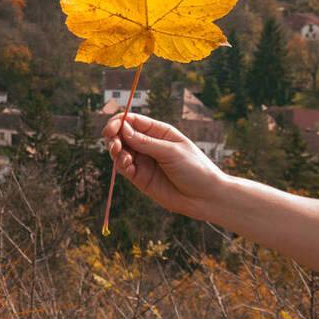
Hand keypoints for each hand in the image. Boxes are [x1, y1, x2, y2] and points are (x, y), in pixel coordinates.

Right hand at [103, 112, 227, 220]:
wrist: (205, 198)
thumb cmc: (195, 170)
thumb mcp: (171, 152)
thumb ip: (145, 142)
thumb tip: (123, 128)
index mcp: (159, 132)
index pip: (133, 121)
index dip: (119, 122)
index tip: (112, 129)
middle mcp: (149, 145)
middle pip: (122, 135)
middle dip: (113, 137)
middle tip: (115, 145)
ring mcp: (144, 161)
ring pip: (120, 151)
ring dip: (115, 151)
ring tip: (121, 156)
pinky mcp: (140, 177)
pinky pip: (124, 167)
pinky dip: (121, 165)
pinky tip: (128, 166)